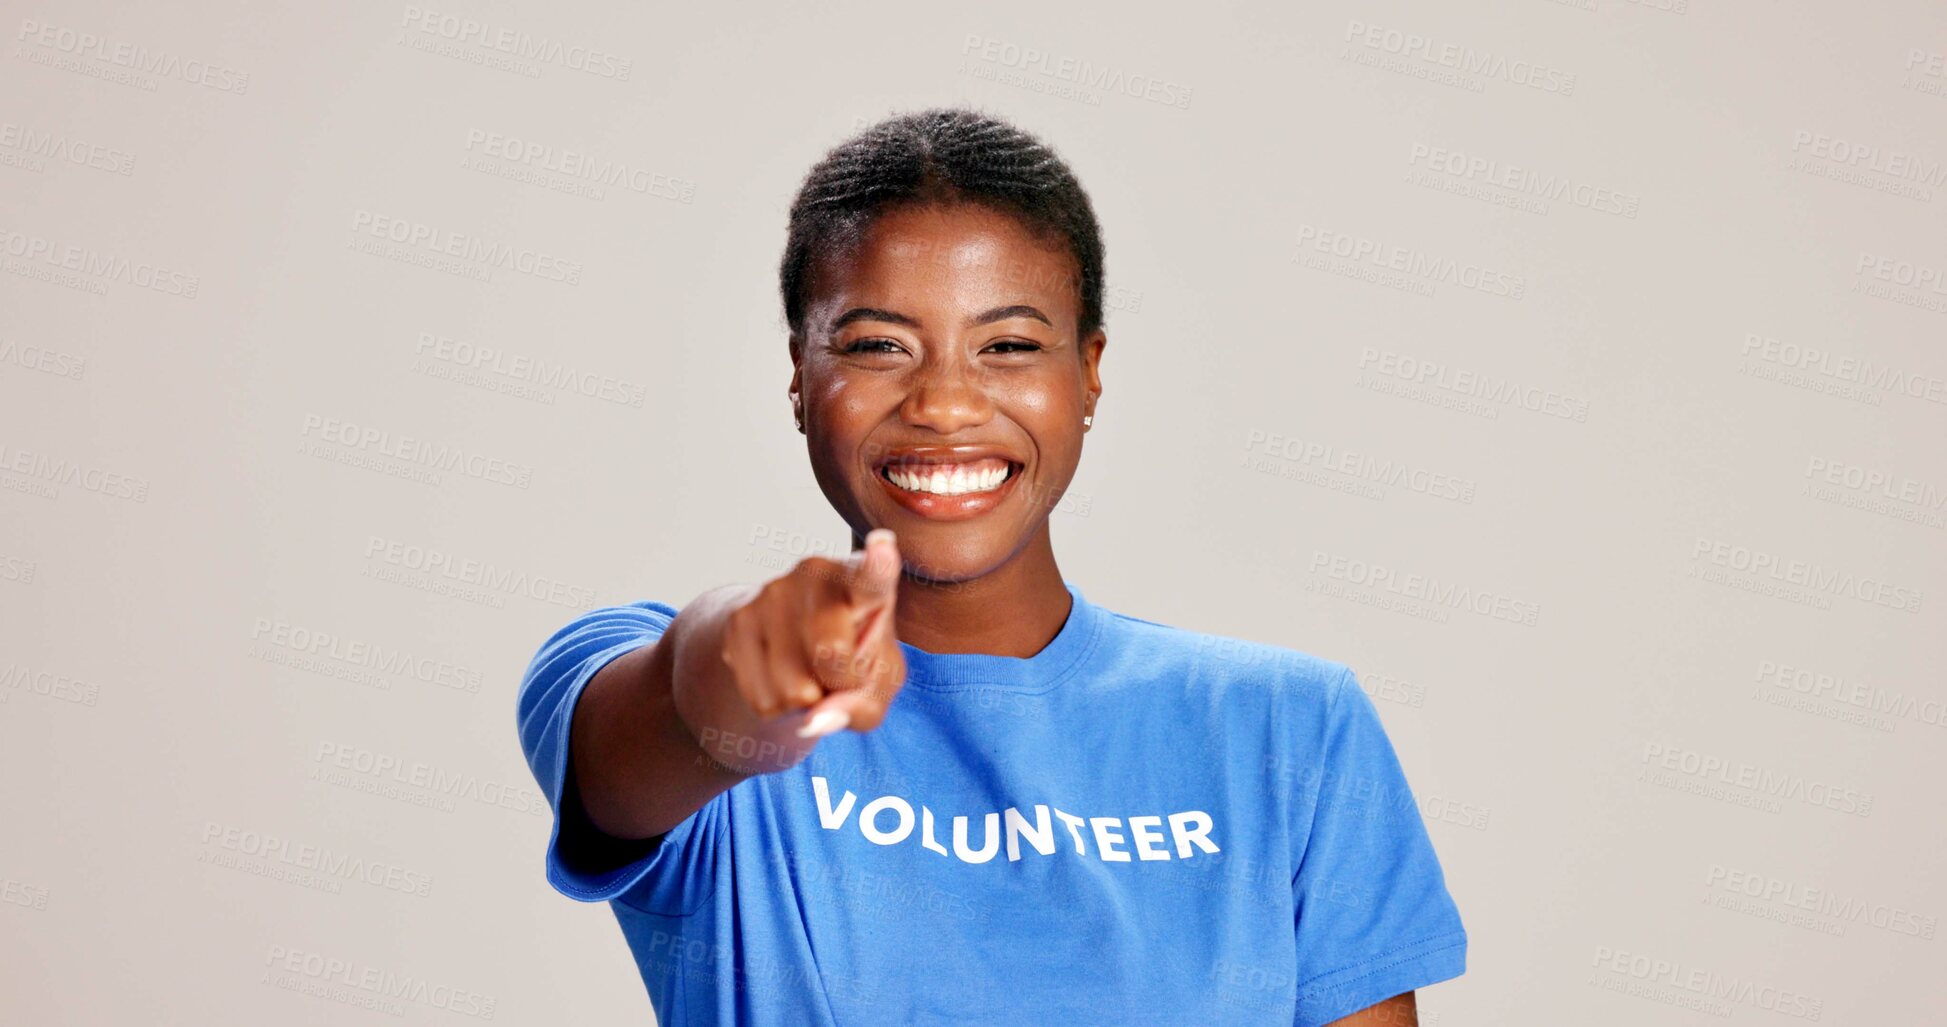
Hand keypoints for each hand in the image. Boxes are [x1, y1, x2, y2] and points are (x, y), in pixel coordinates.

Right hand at [718, 528, 906, 740]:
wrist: (790, 644)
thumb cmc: (854, 661)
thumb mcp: (877, 686)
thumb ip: (863, 706)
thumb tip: (816, 720)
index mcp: (864, 582)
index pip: (872, 578)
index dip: (878, 565)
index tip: (883, 545)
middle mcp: (816, 574)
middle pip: (831, 653)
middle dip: (839, 683)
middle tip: (840, 674)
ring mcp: (772, 591)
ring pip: (793, 687)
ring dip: (805, 700)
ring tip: (808, 673)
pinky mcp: (739, 618)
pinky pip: (762, 697)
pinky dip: (777, 706)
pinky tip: (781, 677)